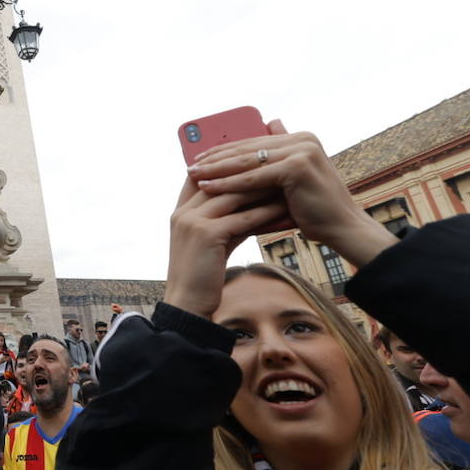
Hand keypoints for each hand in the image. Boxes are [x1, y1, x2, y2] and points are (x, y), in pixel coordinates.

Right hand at [165, 175, 289, 316]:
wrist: (187, 305)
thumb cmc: (201, 277)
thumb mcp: (211, 242)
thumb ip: (224, 220)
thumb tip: (252, 206)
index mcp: (180, 211)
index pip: (206, 177)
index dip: (231, 168)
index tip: (260, 164)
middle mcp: (183, 212)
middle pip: (222, 182)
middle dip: (253, 175)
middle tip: (281, 171)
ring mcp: (192, 221)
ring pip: (234, 196)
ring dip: (264, 190)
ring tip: (288, 186)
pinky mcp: (207, 234)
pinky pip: (242, 218)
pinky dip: (266, 213)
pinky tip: (285, 211)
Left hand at [187, 127, 397, 267]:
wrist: (342, 229)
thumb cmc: (313, 209)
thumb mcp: (289, 180)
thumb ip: (273, 161)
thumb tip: (256, 145)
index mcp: (300, 138)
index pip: (254, 141)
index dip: (225, 150)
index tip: (199, 157)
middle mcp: (303, 138)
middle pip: (248, 149)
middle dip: (216, 158)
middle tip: (189, 165)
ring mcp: (301, 150)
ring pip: (248, 161)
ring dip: (216, 169)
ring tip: (192, 175)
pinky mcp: (297, 166)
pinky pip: (254, 177)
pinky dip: (229, 183)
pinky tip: (208, 187)